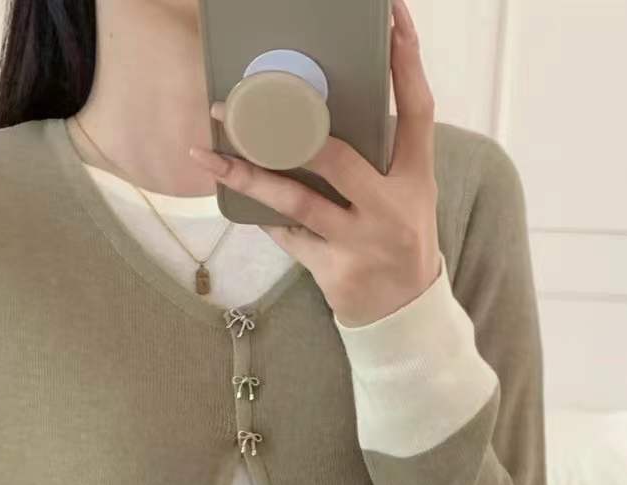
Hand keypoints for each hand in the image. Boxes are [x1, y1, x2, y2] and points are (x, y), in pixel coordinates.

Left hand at [188, 0, 439, 326]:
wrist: (404, 314)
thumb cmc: (397, 239)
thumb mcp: (406, 194)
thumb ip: (377, 156)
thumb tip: (317, 110)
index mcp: (416, 177)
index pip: (417, 108)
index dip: (406, 61)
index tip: (392, 18)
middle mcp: (390, 207)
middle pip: (336, 155)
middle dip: (286, 126)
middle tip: (242, 102)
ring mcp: (361, 242)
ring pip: (297, 200)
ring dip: (248, 176)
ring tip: (210, 155)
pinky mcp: (334, 272)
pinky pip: (288, 235)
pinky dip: (263, 215)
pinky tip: (236, 195)